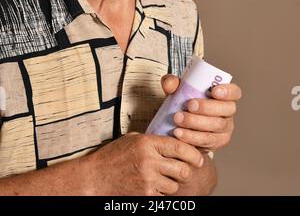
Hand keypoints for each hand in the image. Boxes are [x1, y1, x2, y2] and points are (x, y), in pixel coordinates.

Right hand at [83, 131, 203, 195]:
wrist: (95, 177)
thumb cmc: (113, 156)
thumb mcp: (132, 139)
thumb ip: (153, 140)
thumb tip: (174, 140)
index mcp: (147, 143)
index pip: (179, 147)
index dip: (193, 153)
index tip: (199, 157)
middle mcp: (149, 161)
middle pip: (182, 169)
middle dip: (186, 171)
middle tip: (184, 170)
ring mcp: (147, 180)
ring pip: (174, 185)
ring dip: (173, 183)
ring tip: (163, 178)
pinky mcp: (144, 195)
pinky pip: (163, 196)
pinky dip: (162, 193)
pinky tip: (154, 186)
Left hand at [161, 74, 241, 152]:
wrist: (178, 125)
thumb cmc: (183, 101)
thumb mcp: (177, 89)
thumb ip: (172, 82)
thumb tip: (170, 84)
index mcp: (224, 96)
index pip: (234, 92)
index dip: (228, 91)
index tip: (214, 91)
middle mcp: (228, 112)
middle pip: (226, 110)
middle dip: (207, 107)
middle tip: (189, 105)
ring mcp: (224, 129)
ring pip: (216, 126)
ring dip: (196, 123)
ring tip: (178, 119)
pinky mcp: (216, 143)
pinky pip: (207, 142)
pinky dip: (192, 138)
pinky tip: (179, 134)